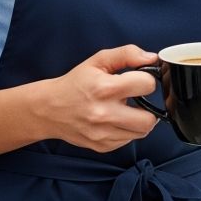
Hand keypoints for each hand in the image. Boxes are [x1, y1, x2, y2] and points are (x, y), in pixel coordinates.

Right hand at [41, 45, 159, 151]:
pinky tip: (116, 120)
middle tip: (138, 100)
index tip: (138, 80)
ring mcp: (102, 133)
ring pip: (142, 132)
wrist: (49, 109)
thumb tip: (152, 57)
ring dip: (140, 120)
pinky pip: (128, 141)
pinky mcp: (102, 146)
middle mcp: (104, 114)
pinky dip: (127, 131)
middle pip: (149, 119)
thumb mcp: (98, 60)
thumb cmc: (76, 83)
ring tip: (127, 110)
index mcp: (104, 88)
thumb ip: (127, 54)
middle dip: (149, 107)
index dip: (147, 79)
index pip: (147, 85)